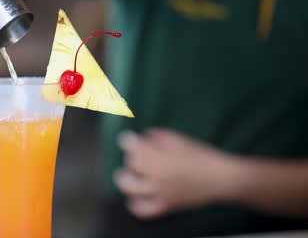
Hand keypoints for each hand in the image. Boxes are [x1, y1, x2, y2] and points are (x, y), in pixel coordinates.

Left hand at [115, 129, 235, 217]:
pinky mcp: (166, 206)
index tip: (126, 139)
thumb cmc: (203, 156)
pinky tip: (134, 199)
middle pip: (132, 165)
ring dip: (125, 180)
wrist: (221, 179)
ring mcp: (161, 192)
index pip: (135, 147)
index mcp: (162, 156)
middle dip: (130, 158)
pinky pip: (144, 210)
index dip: (127, 141)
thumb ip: (161, 136)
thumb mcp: (182, 140)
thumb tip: (144, 136)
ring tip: (126, 176)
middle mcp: (158, 174)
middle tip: (134, 156)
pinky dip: (136, 205)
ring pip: (131, 187)